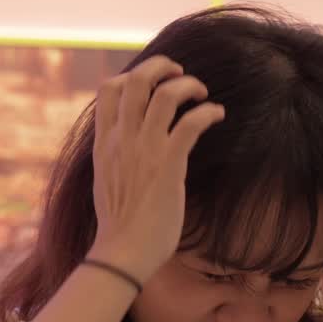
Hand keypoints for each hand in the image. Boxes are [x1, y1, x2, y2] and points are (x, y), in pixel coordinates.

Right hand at [88, 55, 225, 282]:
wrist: (121, 254)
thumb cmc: (119, 227)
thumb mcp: (107, 183)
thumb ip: (116, 160)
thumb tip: (129, 155)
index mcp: (104, 143)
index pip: (109, 89)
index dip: (133, 74)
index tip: (152, 83)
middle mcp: (121, 140)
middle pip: (136, 79)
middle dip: (162, 67)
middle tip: (181, 74)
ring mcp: (144, 150)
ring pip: (165, 94)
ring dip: (188, 85)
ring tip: (202, 92)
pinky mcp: (168, 166)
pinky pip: (190, 123)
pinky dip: (207, 112)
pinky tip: (218, 115)